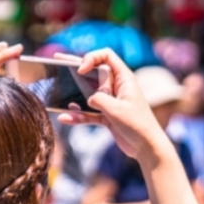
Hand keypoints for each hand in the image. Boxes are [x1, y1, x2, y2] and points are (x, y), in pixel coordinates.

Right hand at [61, 49, 168, 163]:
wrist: (147, 147)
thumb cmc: (137, 124)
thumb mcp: (115, 109)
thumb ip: (98, 99)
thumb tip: (88, 100)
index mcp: (124, 78)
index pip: (106, 56)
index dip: (91, 57)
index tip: (81, 70)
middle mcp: (116, 87)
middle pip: (93, 71)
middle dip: (76, 67)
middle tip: (58, 60)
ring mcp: (110, 101)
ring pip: (87, 93)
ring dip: (73, 95)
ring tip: (57, 95)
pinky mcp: (106, 116)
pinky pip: (88, 112)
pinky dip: (78, 115)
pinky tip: (65, 118)